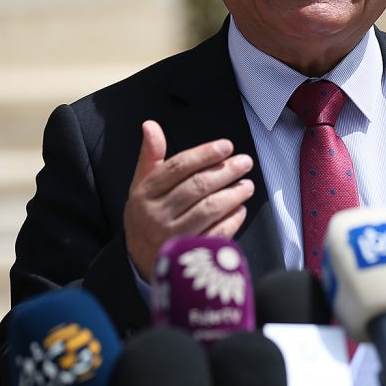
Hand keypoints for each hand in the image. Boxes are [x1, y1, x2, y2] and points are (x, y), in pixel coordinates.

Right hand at [124, 120, 253, 281]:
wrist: (139, 260)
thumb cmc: (146, 215)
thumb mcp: (141, 185)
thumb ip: (151, 155)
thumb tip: (151, 125)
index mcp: (145, 194)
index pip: (178, 168)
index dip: (204, 154)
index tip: (226, 146)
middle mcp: (157, 215)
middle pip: (197, 187)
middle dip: (225, 172)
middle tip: (244, 162)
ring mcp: (173, 236)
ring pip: (209, 209)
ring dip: (233, 194)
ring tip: (247, 184)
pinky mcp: (189, 254)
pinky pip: (217, 234)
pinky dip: (232, 219)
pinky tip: (240, 209)